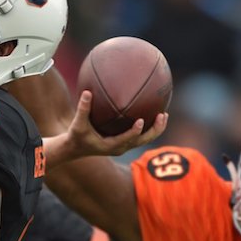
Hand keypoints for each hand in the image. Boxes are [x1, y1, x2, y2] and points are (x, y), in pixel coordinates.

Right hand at [52, 90, 167, 161]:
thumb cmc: (77, 135)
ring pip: (144, 139)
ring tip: (164, 115)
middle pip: (142, 141)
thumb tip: (87, 92)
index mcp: (111, 146)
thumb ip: (83, 109)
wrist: (76, 148)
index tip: (141, 120)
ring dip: (156, 129)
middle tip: (162, 115)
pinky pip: (140, 135)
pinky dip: (148, 126)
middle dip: (154, 130)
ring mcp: (124, 146)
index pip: (126, 139)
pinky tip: (152, 113)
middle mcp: (120, 148)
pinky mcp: (124, 142)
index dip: (134, 131)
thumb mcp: (78, 123)